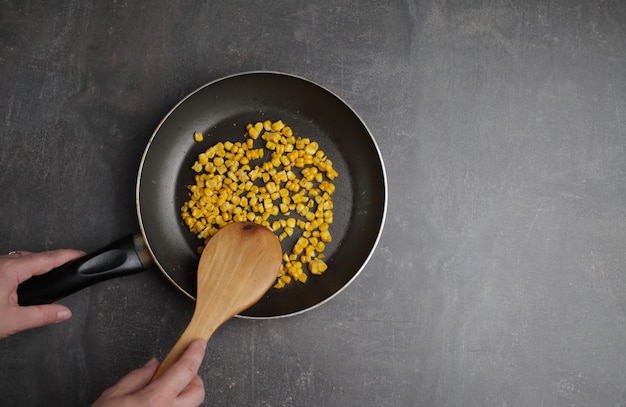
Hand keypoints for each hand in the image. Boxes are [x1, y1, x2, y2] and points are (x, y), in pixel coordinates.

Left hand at [0, 249, 83, 338]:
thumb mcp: (12, 321)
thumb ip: (42, 315)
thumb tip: (63, 312)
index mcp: (10, 270)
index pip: (47, 258)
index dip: (67, 255)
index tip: (81, 254)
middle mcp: (1, 262)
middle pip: (35, 256)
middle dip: (54, 259)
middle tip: (70, 264)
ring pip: (21, 259)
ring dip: (37, 264)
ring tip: (51, 272)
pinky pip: (10, 264)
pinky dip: (23, 269)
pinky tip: (25, 280)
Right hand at [92, 338, 206, 406]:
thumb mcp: (112, 396)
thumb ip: (136, 377)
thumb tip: (153, 365)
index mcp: (156, 400)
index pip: (186, 370)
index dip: (195, 353)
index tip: (198, 344)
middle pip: (198, 391)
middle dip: (191, 378)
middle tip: (175, 373)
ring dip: (183, 396)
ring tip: (161, 395)